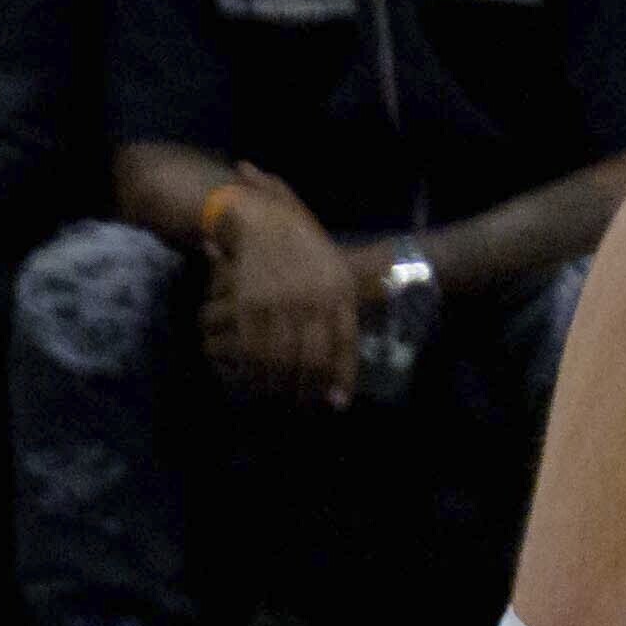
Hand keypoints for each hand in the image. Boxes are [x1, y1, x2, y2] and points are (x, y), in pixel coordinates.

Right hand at [199, 185, 357, 397]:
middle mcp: (313, 300)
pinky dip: (252, 372)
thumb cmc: (303, 246)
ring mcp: (281, 304)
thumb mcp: (337, 266)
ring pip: (282, 359)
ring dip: (279, 385)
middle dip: (308, 387)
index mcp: (338, 291)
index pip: (344, 341)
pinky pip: (253, 349)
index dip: (340, 374)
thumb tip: (375, 312)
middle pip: (313, 356)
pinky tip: (253, 383)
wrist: (264, 221)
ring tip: (279, 398)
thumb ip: (353, 292)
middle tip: (303, 405)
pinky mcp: (250, 306)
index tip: (337, 402)